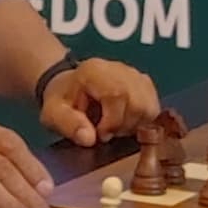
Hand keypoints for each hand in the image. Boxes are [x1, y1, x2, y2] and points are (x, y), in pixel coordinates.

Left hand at [37, 57, 159, 147]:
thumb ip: (68, 125)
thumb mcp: (53, 113)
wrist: (68, 87)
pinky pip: (154, 107)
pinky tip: (125, 123)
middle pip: (138, 103)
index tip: (100, 134)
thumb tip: (89, 138)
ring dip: (135, 125)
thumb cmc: (62, 100)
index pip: (118, 95)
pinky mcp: (144, 84)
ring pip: (150, 107)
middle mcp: (119, 69)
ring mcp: (135, 75)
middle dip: (124, 126)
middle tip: (107, 132)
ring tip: (116, 127)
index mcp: (95, 71)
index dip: (112, 121)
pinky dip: (142, 121)